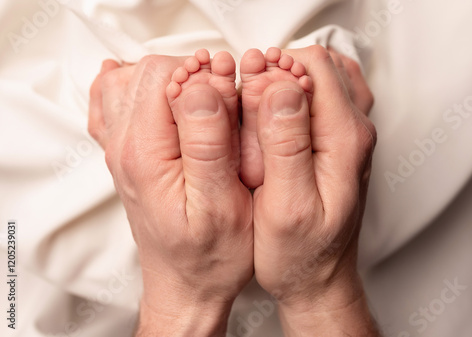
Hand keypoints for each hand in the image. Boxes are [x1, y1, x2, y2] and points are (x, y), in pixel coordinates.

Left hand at [88, 55, 252, 335]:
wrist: (185, 285)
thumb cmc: (210, 255)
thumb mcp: (222, 204)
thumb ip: (209, 142)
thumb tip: (201, 87)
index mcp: (145, 155)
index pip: (162, 76)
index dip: (204, 73)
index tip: (232, 91)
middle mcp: (123, 147)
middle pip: (146, 72)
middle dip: (191, 72)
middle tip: (225, 95)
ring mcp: (120, 151)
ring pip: (129, 82)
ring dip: (169, 79)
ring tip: (201, 99)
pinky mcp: (127, 156)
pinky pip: (112, 106)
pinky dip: (132, 89)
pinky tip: (152, 95)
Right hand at [251, 46, 378, 335]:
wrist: (319, 277)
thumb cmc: (300, 253)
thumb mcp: (286, 206)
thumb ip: (285, 145)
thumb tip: (279, 89)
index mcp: (345, 140)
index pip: (314, 69)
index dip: (272, 68)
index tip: (242, 89)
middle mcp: (356, 131)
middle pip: (320, 65)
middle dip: (276, 69)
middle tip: (243, 95)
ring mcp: (351, 135)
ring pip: (321, 76)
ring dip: (285, 78)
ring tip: (255, 102)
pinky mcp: (340, 142)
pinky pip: (322, 96)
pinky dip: (295, 91)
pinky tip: (272, 112)